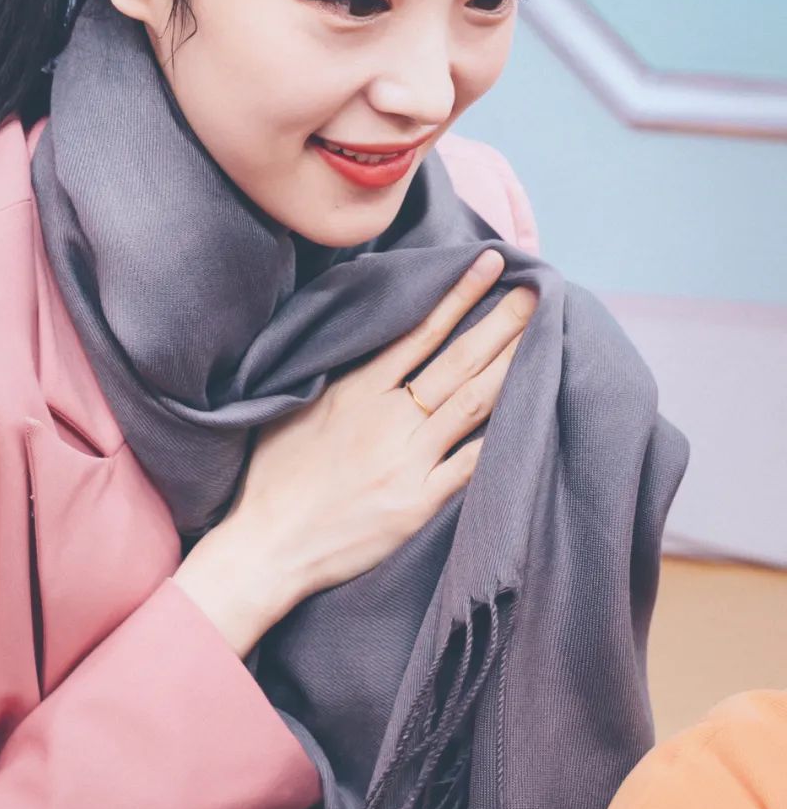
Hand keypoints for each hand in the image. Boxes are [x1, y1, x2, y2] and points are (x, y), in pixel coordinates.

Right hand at [173, 250, 535, 654]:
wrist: (265, 544)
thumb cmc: (271, 480)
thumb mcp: (297, 411)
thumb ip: (338, 381)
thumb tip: (364, 349)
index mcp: (356, 391)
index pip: (420, 332)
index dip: (459, 295)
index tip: (490, 264)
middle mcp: (387, 418)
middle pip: (458, 360)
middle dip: (502, 322)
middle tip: (538, 289)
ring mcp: (406, 459)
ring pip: (473, 403)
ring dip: (512, 366)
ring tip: (543, 335)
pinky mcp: (417, 502)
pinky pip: (471, 466)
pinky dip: (501, 440)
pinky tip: (534, 415)